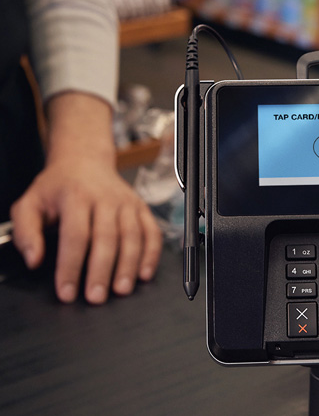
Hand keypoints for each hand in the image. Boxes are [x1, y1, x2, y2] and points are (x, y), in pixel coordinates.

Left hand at [10, 92, 161, 303]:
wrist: (84, 161)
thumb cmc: (56, 186)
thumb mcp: (29, 203)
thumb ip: (25, 232)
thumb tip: (34, 260)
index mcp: (75, 196)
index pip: (75, 235)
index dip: (71, 266)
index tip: (66, 292)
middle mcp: (105, 198)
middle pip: (107, 238)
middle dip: (102, 271)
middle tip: (96, 298)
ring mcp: (127, 203)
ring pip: (133, 237)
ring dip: (128, 267)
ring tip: (120, 290)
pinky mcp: (142, 208)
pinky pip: (152, 233)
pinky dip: (152, 255)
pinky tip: (144, 274)